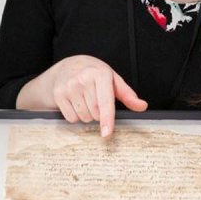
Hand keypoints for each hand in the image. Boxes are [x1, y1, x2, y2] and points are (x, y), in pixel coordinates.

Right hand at [32, 55, 147, 137]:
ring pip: (83, 117)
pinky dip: (75, 116)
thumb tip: (142, 106)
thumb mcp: (113, 80)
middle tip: (95, 101)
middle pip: (95, 113)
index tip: (107, 133)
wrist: (68, 66)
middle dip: (98, 114)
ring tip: (85, 101)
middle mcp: (84, 78)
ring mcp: (69, 86)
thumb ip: (127, 95)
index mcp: (101, 74)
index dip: (107, 119)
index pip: (105, 102)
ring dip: (87, 115)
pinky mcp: (58, 94)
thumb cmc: (94, 74)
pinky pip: (71, 118)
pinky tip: (75, 103)